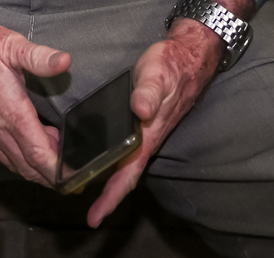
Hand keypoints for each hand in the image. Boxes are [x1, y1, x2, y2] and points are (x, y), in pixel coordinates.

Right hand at [0, 0, 71, 183]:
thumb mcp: (9, 44)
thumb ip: (38, 57)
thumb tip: (65, 62)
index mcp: (11, 112)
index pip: (39, 154)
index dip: (60, 170)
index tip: (78, 176)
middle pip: (28, 167)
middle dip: (51, 175)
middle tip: (73, 171)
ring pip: (13, 163)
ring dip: (34, 167)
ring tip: (54, 156)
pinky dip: (16, 159)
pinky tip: (25, 146)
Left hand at [84, 0, 250, 226]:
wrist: (189, 55)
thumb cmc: (171, 65)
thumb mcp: (158, 73)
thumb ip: (149, 91)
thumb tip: (140, 109)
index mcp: (147, 135)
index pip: (128, 174)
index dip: (111, 196)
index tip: (94, 218)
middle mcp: (146, 139)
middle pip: (125, 175)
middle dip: (107, 196)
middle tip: (88, 215)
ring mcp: (145, 132)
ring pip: (125, 163)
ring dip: (107, 178)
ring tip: (84, 188)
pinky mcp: (142, 122)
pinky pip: (124, 148)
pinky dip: (110, 158)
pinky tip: (97, 156)